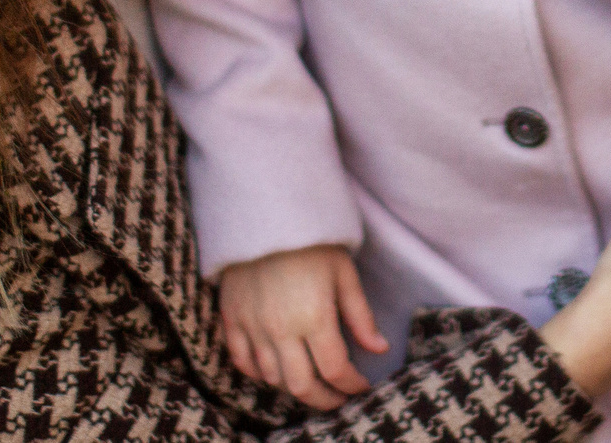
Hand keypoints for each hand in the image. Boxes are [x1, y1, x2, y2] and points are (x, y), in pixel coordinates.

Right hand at [217, 244, 389, 411]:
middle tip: (338, 398)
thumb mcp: (344, 272)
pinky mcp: (232, 318)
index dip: (352, 385)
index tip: (361, 385)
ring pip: (272, 378)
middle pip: (302, 385)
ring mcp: (252, 326)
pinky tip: (275, 370)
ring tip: (311, 383)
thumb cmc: (312, 240)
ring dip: (294, 388)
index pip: (335, 370)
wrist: (264, 211)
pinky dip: (258, 373)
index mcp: (314, 317)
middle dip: (324, 399)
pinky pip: (241, 361)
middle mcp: (281, 329)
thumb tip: (378, 348)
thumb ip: (360, 315)